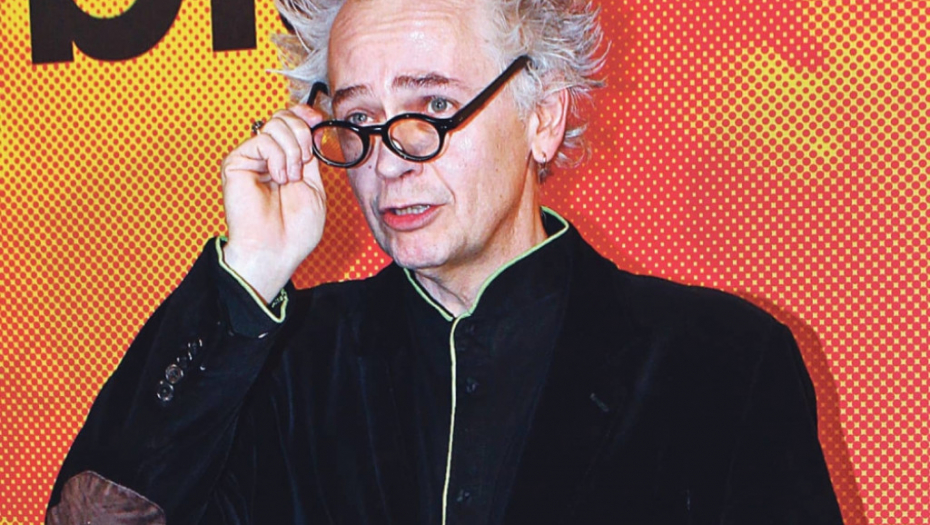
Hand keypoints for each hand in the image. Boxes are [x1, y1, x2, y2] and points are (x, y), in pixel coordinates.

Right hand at [220, 105, 325, 300]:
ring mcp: (252, 159)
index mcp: (286, 161)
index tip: (316, 120)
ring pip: (275, 125)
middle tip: (304, 162)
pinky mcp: (236, 162)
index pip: (291, 122)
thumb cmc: (294, 230)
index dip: (304, 115)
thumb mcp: (315, 186)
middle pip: (283, 117)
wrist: (276, 250)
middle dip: (301, 134)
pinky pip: (262, 140)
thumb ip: (311, 155)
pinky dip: (277, 157)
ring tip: (289, 178)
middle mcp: (267, 157)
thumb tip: (312, 127)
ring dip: (292, 151)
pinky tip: (278, 178)